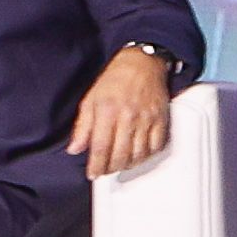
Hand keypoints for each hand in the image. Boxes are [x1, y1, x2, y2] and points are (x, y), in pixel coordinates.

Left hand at [66, 45, 176, 176]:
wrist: (142, 63)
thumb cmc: (115, 80)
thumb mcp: (91, 99)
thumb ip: (82, 126)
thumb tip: (75, 149)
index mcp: (107, 111)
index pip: (101, 147)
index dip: (96, 165)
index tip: (93, 173)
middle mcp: (128, 116)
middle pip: (120, 155)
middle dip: (111, 168)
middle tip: (105, 170)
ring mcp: (146, 119)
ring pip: (138, 154)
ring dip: (128, 164)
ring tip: (120, 164)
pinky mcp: (161, 119)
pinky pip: (156, 146)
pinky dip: (147, 156)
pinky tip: (138, 155)